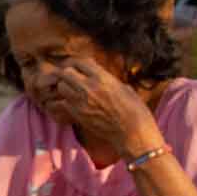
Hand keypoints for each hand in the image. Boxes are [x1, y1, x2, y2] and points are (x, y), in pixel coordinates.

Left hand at [45, 57, 159, 157]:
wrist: (133, 133)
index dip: (78, 63)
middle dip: (67, 73)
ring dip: (64, 87)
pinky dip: (64, 102)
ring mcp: (81, 101)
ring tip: (72, 91)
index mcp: (103, 78)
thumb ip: (109, 81)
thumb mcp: (126, 89)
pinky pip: (62, 103)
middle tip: (72, 78)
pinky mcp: (77, 114)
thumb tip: (102, 77)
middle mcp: (89, 87)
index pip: (80, 62)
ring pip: (61, 87)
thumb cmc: (136, 111)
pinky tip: (71, 104)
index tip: (78, 67)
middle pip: (66, 72)